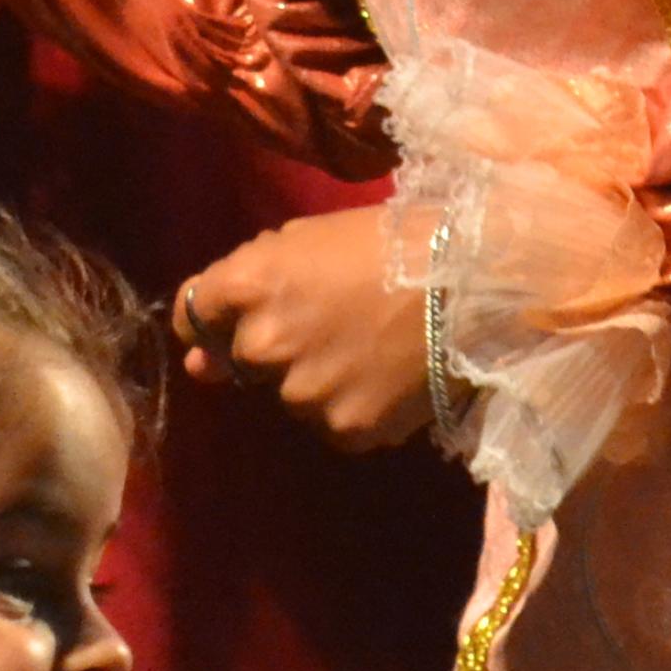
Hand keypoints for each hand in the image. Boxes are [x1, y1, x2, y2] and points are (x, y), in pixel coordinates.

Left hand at [167, 207, 431, 452]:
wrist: (475, 282)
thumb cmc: (391, 241)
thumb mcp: (307, 240)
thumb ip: (243, 289)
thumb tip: (197, 362)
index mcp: (249, 285)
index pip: (195, 316)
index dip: (217, 317)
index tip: (241, 316)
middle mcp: (264, 345)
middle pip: (243, 357)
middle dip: (273, 344)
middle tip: (331, 322)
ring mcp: (304, 394)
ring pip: (290, 393)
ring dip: (314, 376)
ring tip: (369, 346)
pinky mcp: (346, 430)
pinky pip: (331, 421)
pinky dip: (351, 404)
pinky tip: (386, 375)